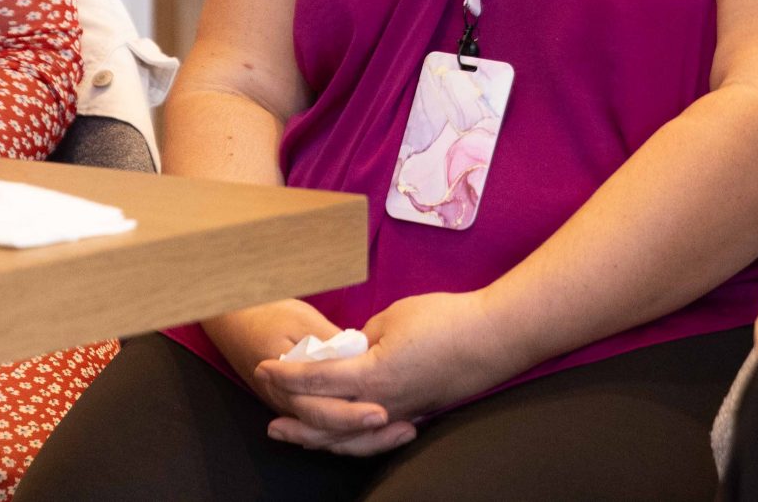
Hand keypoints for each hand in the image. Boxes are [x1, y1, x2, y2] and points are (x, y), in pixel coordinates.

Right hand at [204, 299, 413, 457]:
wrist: (233, 317)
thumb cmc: (267, 313)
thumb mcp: (300, 320)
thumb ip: (328, 343)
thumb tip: (360, 355)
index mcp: (286, 385)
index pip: (323, 411)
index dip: (354, 415)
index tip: (384, 413)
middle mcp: (288, 404)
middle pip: (332, 432)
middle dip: (370, 434)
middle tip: (405, 429)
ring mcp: (292, 407)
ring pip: (330, 436)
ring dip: (366, 438)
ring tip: (403, 433)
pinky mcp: (298, 403)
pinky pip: (327, 427)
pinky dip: (354, 432)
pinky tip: (381, 429)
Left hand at [255, 291, 523, 443]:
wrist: (493, 338)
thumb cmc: (445, 320)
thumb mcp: (394, 318)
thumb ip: (364, 339)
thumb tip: (353, 351)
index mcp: (371, 375)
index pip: (316, 379)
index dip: (286, 374)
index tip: (264, 367)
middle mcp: (381, 403)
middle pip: (325, 420)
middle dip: (293, 418)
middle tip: (268, 418)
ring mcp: (399, 413)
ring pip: (348, 438)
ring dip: (317, 438)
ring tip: (294, 434)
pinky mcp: (414, 414)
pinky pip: (372, 436)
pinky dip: (349, 439)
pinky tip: (341, 434)